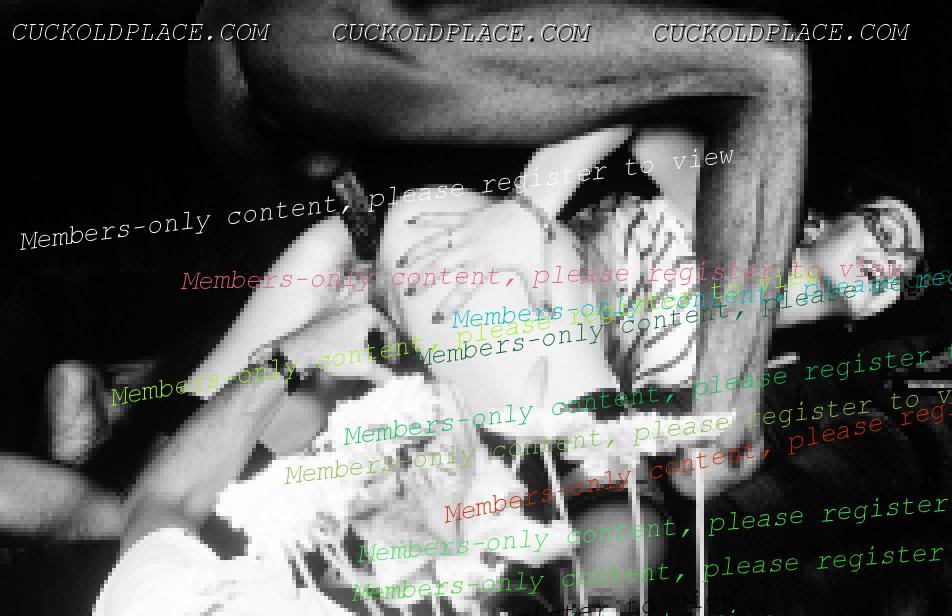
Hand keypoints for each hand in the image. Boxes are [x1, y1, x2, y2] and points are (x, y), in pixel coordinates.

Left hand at [255, 300, 396, 385]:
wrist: (299, 350)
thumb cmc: (334, 352)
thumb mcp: (362, 366)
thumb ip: (381, 374)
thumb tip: (391, 381)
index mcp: (366, 312)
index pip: (388, 328)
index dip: (393, 347)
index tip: (392, 362)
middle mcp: (354, 308)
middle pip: (375, 327)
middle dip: (380, 344)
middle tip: (383, 359)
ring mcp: (339, 313)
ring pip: (360, 329)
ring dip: (366, 344)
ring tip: (367, 360)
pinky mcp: (327, 321)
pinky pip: (347, 331)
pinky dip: (352, 342)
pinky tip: (349, 356)